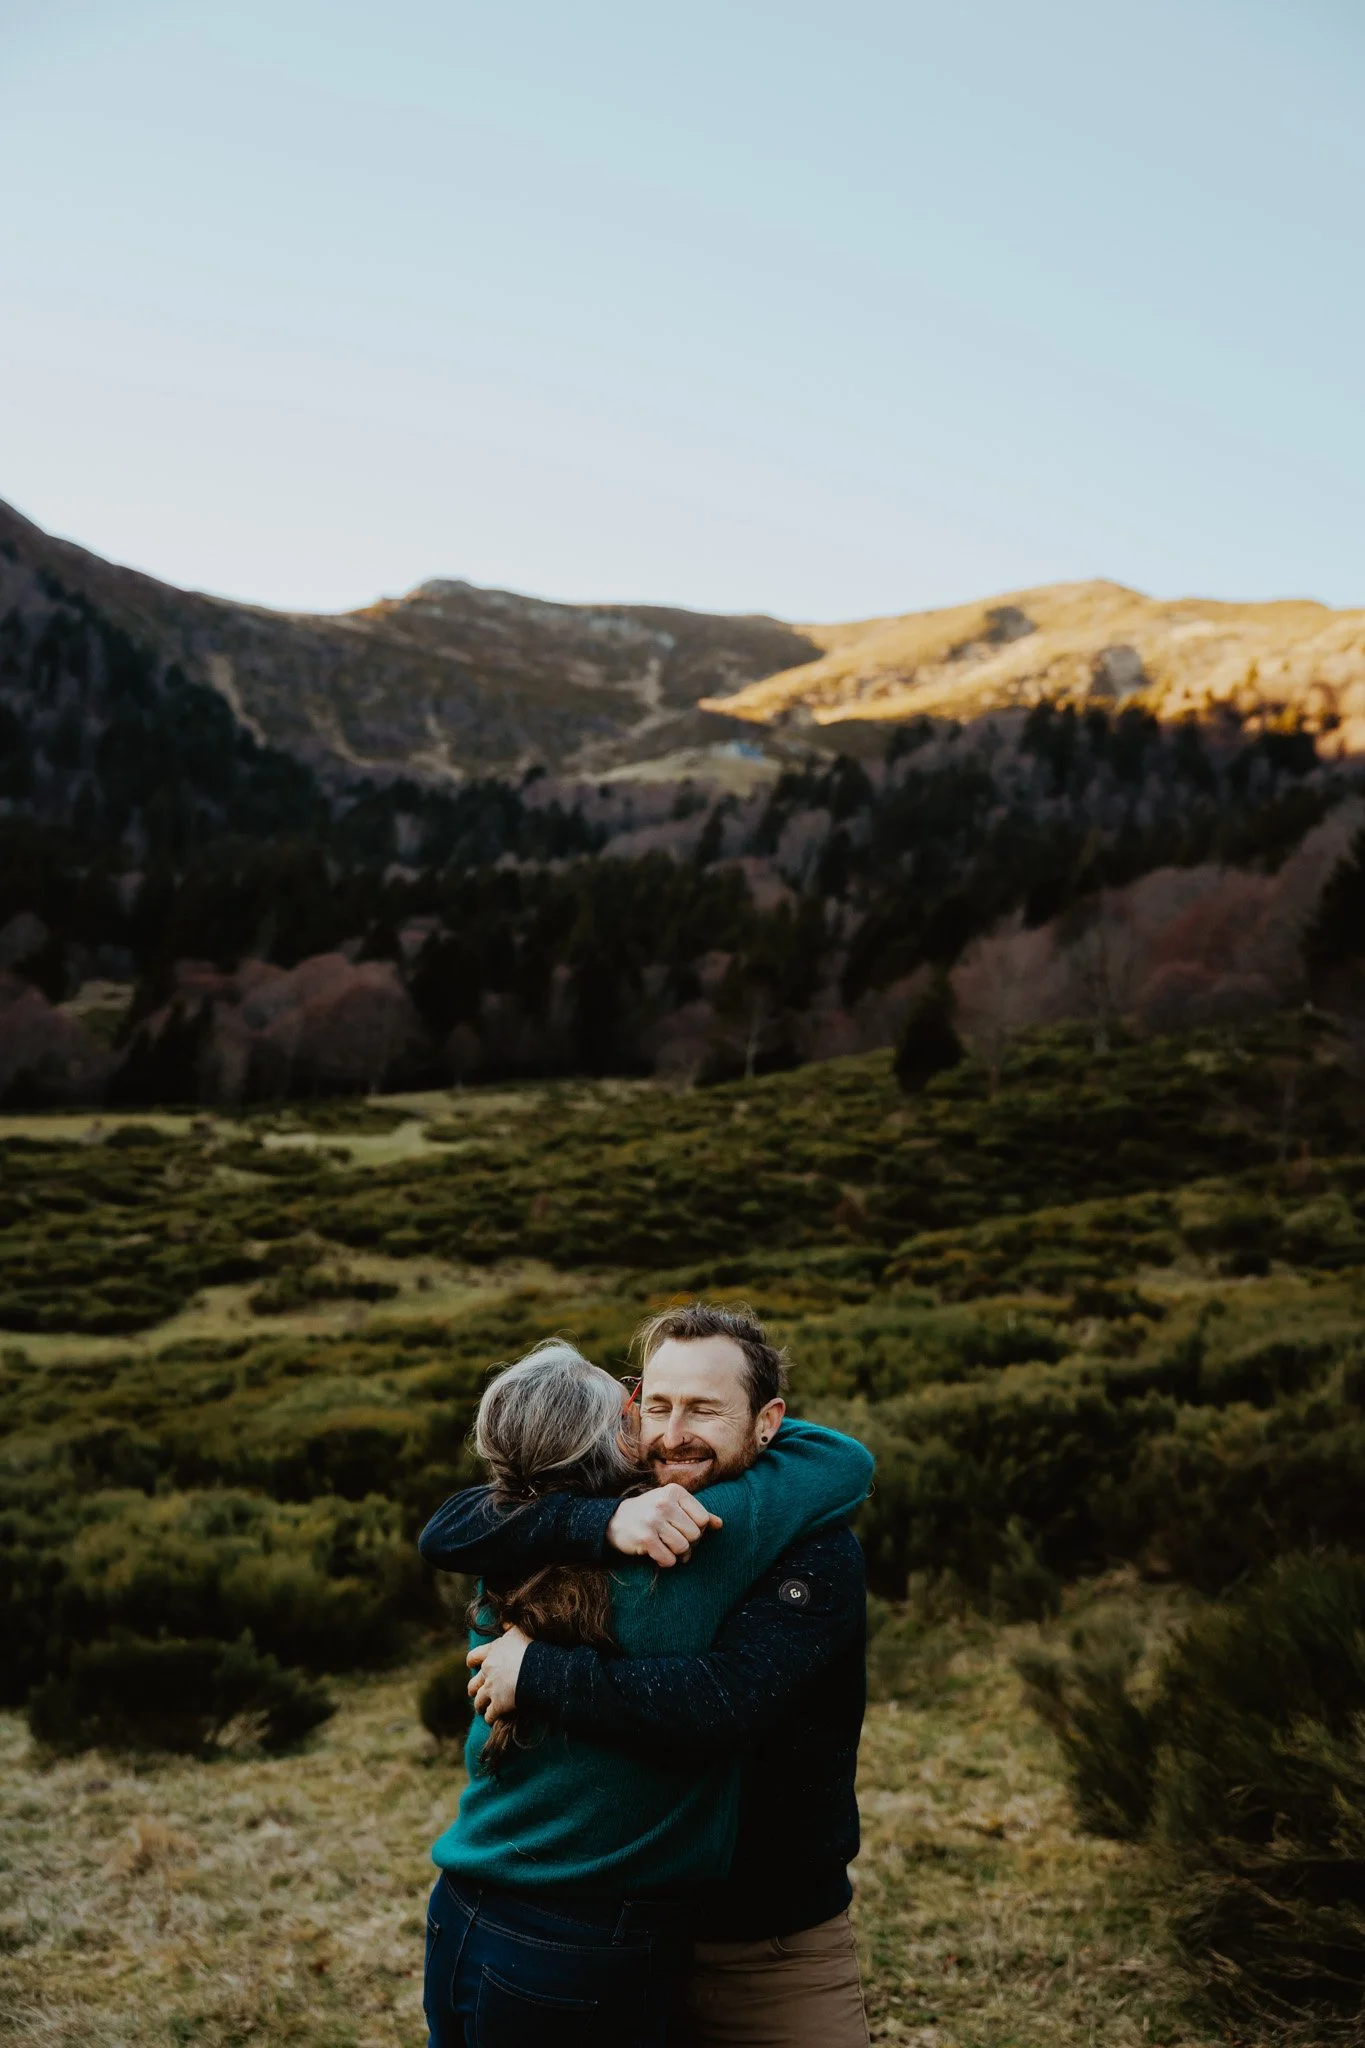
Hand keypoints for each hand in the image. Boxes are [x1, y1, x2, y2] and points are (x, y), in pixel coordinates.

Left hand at [467, 1626, 529, 1720]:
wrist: (539, 1670)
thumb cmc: (533, 1648)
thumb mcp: (521, 1631)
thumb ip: (510, 1627)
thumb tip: (504, 1623)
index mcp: (492, 1652)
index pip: (474, 1657)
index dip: (472, 1662)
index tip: (471, 1665)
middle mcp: (488, 1670)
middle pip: (473, 1682)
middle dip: (474, 1688)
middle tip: (475, 1692)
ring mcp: (491, 1688)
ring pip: (479, 1700)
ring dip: (480, 1705)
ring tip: (482, 1709)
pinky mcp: (498, 1705)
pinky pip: (489, 1714)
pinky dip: (490, 1717)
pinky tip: (493, 1719)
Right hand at [606, 1484, 721, 1566]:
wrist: (615, 1520)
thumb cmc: (650, 1513)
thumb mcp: (672, 1506)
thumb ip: (696, 1513)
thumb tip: (720, 1524)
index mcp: (674, 1492)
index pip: (703, 1519)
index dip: (698, 1530)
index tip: (685, 1530)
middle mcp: (664, 1503)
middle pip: (695, 1535)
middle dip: (689, 1543)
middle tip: (676, 1542)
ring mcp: (653, 1520)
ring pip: (683, 1547)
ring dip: (677, 1554)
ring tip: (668, 1548)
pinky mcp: (645, 1538)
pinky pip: (669, 1559)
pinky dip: (666, 1561)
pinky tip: (657, 1553)